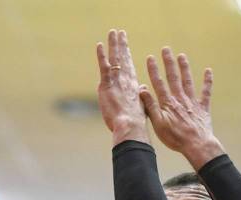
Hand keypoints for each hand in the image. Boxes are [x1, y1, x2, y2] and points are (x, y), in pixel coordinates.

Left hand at [96, 29, 148, 143]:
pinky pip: (104, 66)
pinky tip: (100, 45)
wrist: (130, 125)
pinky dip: (102, 55)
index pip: (129, 66)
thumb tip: (141, 88)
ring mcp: (116, 80)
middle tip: (120, 33)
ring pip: (115, 58)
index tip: (126, 46)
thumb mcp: (141, 106)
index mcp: (133, 85)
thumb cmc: (135, 122)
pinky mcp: (107, 84)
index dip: (127, 55)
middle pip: (123, 58)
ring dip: (114, 44)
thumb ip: (140, 95)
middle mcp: (126, 79)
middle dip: (122, 44)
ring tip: (113, 32)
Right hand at [141, 48, 224, 166]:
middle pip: (173, 77)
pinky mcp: (203, 107)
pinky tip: (208, 71)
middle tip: (166, 49)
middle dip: (169, 63)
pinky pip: (205, 92)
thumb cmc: (175, 137)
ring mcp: (192, 102)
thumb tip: (142, 90)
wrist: (197, 145)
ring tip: (181, 56)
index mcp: (167, 103)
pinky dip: (207, 81)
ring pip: (187, 81)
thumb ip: (151, 106)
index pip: (159, 83)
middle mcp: (180, 98)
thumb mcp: (158, 124)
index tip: (150, 58)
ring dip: (184, 68)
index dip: (154, 70)